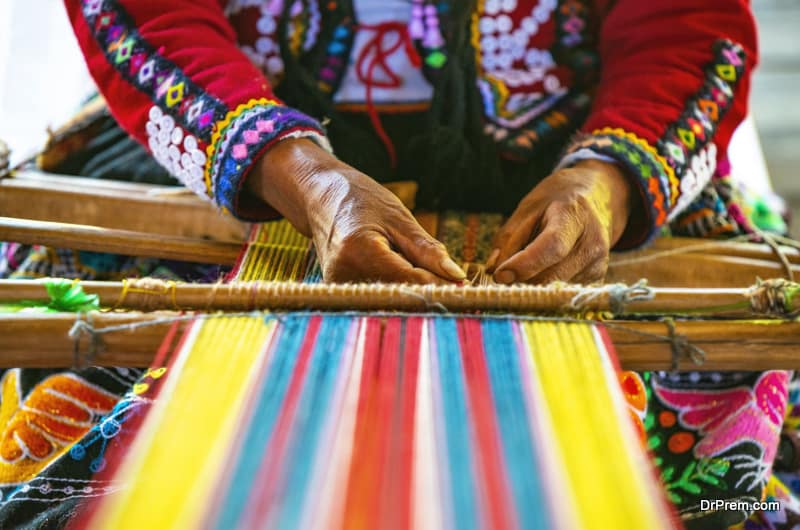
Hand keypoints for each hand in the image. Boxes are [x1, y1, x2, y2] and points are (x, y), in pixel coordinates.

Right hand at [246, 139, 465, 283]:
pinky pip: (378, 295)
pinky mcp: (339, 292)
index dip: (440, 287)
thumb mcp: (399, 217)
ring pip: (390, 298)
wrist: (319, 196)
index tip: (465, 288)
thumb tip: (457, 277)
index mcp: (359, 250)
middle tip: (456, 287)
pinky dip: (396, 288)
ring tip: (427, 276)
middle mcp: (343, 274)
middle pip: (400, 295)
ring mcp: (338, 286)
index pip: (409, 281)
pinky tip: (402, 275)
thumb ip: (427, 250)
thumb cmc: (360, 199)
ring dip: (413, 291)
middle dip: (430, 292)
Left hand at [487, 159, 632, 283]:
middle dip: (522, 280)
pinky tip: (543, 269)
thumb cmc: (554, 203)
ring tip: (527, 265)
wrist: (594, 199)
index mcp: (574, 217)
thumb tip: (493, 270)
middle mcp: (592, 244)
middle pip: (551, 275)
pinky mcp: (596, 279)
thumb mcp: (527, 209)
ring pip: (554, 288)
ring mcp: (597, 264)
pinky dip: (545, 286)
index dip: (525, 264)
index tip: (500, 275)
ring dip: (532, 284)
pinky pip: (561, 292)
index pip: (552, 247)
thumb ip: (509, 239)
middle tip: (502, 276)